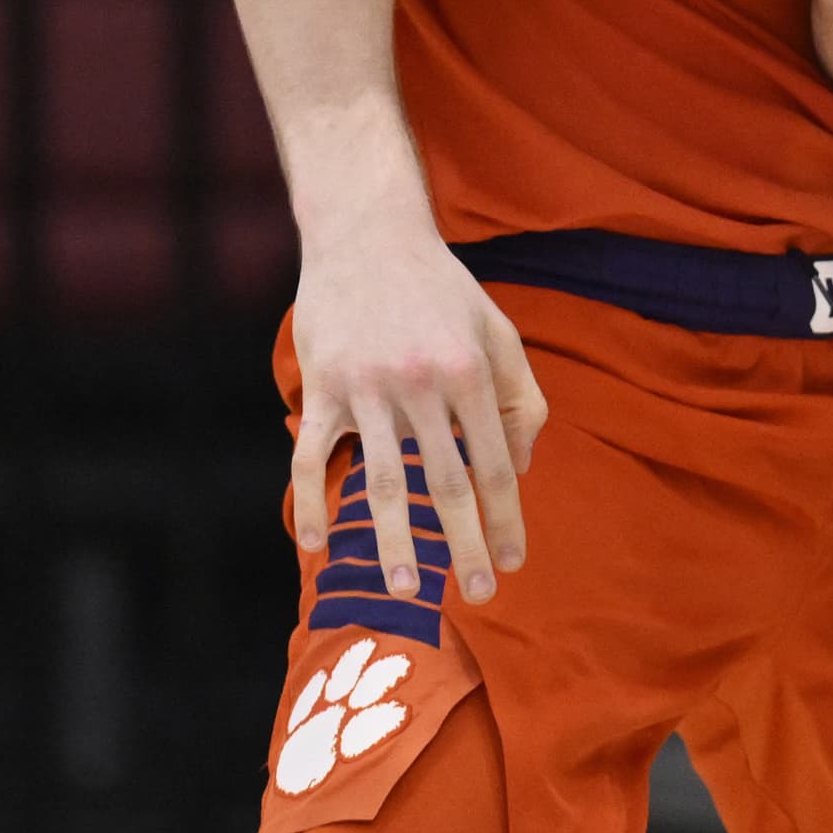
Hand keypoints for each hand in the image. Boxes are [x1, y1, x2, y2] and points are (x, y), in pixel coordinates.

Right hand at [287, 211, 548, 606]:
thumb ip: (520, 397)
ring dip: (393, 542)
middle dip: (463, 545)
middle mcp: (421, 384)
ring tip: (403, 590)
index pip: (495, 463)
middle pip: (445, 483)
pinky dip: (312, 505)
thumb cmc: (441, 291)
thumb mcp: (497, 332)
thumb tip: (521, 467)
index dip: (506, 517)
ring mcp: (366, 388)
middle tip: (478, 596)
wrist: (368, 235)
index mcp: (471, 371)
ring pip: (380, 482)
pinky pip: (311, 458)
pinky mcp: (322, 386)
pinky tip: (320, 546)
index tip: (512, 562)